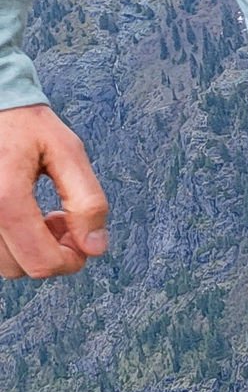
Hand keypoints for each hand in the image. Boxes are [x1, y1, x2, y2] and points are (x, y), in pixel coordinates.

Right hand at [0, 103, 106, 277]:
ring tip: (38, 215)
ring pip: (2, 263)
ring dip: (27, 249)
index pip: (40, 261)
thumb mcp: (68, 152)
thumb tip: (94, 247)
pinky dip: (9, 242)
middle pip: (20, 268)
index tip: (80, 239)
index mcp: (4, 195)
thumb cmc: (24, 123)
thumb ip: (87, 201)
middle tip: (60, 220)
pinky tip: (20, 216)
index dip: (70, 261)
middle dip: (49, 253)